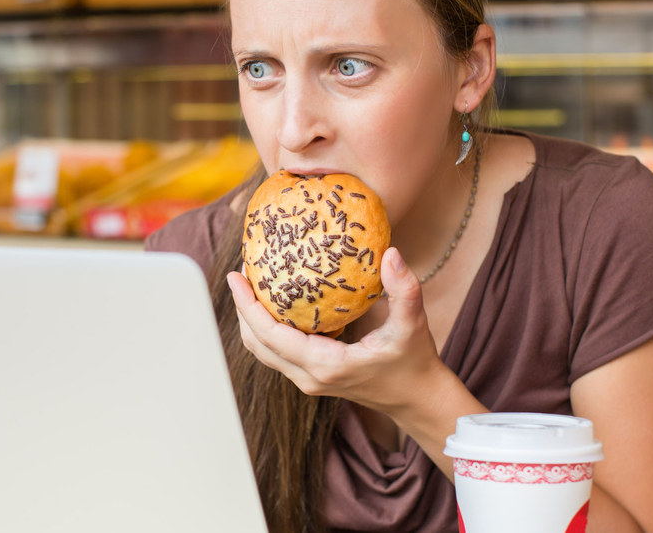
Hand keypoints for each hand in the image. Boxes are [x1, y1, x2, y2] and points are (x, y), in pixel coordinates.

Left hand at [227, 247, 445, 414]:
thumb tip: (391, 254)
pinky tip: (275, 301)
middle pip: (257, 343)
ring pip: (264, 350)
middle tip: (240, 272)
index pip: (270, 335)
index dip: (247, 305)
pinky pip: (279, 351)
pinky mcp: (313, 376)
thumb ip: (404, 290)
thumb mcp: (413, 325)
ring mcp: (308, 379)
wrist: (417, 399)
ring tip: (251, 283)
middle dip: (242, 308)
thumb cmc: (415, 363)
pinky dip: (268, 328)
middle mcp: (309, 376)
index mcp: (325, 364)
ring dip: (252, 319)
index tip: (235, 276)